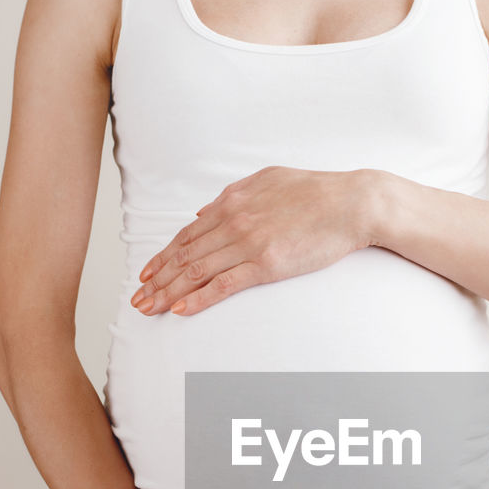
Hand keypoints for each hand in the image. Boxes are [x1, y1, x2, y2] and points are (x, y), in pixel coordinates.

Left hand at [129, 166, 375, 316]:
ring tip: (150, 309)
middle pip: (184, 256)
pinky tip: (181, 309)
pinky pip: (223, 285)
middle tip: (137, 300)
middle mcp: (233, 222)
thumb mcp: (267, 179)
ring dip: (169, 292)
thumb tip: (205, 211)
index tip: (147, 274)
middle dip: (157, 280)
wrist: (350, 203)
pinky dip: (199, 298)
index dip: (162, 257)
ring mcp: (248, 244)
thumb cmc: (315, 191)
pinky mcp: (266, 264)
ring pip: (197, 271)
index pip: (187, 235)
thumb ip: (234, 194)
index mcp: (232, 202)